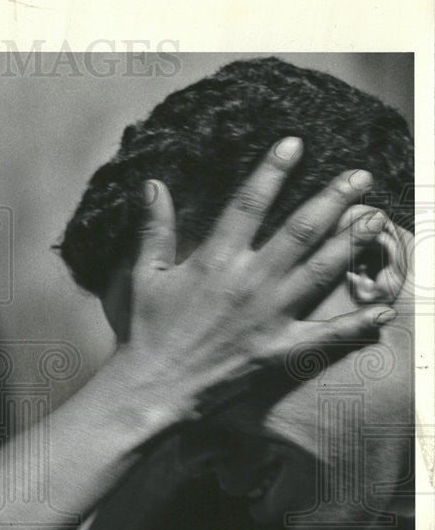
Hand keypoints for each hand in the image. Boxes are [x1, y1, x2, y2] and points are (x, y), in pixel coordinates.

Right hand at [117, 137, 396, 417]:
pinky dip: (358, 324)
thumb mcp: (144, 274)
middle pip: (300, 230)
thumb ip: (154, 228)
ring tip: (376, 219)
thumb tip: (153, 185)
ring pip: (321, 271)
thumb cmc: (146, 330)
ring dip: (352, 243)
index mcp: (215, 259)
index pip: (250, 203)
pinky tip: (385, 311)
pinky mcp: (280, 349)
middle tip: (360, 177)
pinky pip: (327, 335)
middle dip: (333, 199)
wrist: (154, 386)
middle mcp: (250, 282)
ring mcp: (270, 316)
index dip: (273, 170)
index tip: (295, 143)